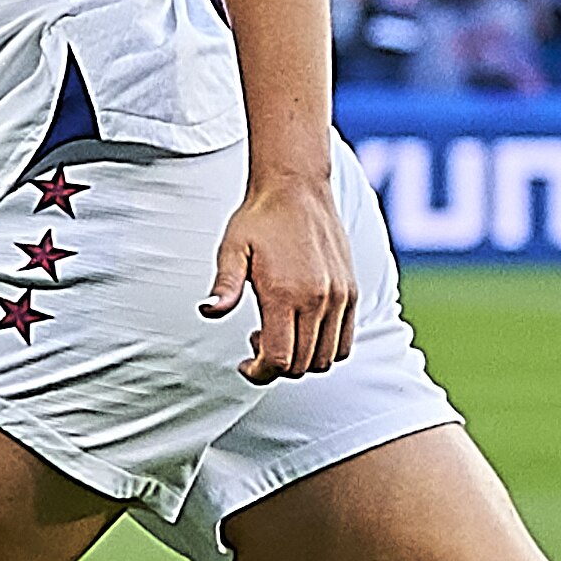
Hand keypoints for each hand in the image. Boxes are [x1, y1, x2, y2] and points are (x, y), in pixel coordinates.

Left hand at [203, 171, 355, 382]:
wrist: (297, 187)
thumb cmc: (260, 218)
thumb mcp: (232, 249)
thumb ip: (225, 285)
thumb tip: (209, 311)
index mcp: (285, 294)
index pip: (279, 360)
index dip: (259, 373)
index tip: (244, 365)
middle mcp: (318, 299)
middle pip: (303, 366)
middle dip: (276, 367)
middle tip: (256, 342)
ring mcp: (339, 297)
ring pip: (326, 359)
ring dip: (301, 360)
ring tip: (280, 334)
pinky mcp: (351, 292)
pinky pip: (344, 342)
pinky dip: (324, 349)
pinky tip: (303, 328)